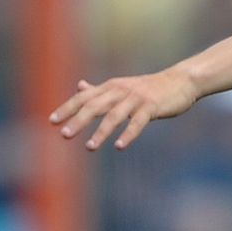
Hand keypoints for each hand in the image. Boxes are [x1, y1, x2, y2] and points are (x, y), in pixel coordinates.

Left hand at [48, 69, 198, 150]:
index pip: (84, 98)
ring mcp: (136, 99)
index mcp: (110, 87)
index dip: (67, 108)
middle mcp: (120, 91)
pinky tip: (120, 147)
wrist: (179, 82)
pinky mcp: (151, 107)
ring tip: (90, 147)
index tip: (52, 121)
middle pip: (94, 106)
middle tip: (64, 135)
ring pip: (114, 116)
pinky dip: (128, 134)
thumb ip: (99, 90)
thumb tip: (79, 87)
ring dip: (101, 132)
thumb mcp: (121, 87)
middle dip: (78, 121)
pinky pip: (138, 122)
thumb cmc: (148, 88)